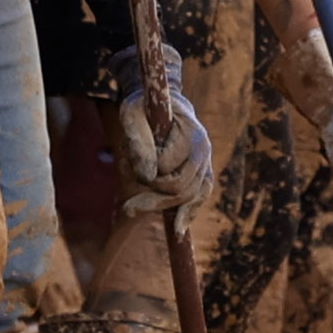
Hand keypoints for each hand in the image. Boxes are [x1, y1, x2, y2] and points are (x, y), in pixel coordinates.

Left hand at [112, 47, 214, 216]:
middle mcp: (204, 149)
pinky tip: (178, 231)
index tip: (132, 169)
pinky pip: (199, 198)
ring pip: (189, 197)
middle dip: (153, 198)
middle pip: (181, 187)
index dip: (147, 173)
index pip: (168, 166)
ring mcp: (205, 162)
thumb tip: (147, 176)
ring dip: (161, 206)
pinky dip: (189, 214)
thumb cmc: (143, 104)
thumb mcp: (131, 113)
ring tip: (132, 210)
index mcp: (191, 132)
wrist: (161, 101)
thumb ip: (138, 141)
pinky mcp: (201, 172)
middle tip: (127, 207)